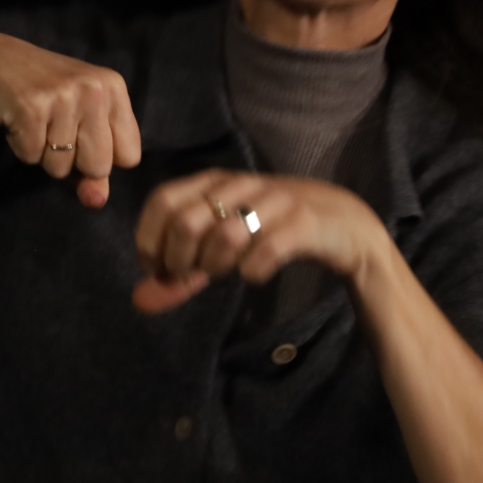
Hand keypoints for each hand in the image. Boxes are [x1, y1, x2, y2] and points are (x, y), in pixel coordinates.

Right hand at [0, 24, 140, 206]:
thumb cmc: (35, 91)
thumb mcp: (76, 121)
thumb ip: (93, 165)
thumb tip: (97, 202)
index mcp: (114, 88)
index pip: (129, 156)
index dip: (101, 158)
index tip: (81, 135)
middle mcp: (94, 89)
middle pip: (98, 167)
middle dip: (71, 161)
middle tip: (52, 127)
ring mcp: (63, 97)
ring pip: (61, 167)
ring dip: (41, 152)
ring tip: (33, 118)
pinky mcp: (31, 107)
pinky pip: (31, 156)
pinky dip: (19, 146)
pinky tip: (15, 118)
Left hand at [132, 167, 382, 312]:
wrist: (343, 224)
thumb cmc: (272, 231)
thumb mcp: (221, 248)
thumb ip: (181, 273)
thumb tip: (139, 300)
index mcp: (215, 182)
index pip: (162, 201)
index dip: (150, 241)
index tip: (160, 269)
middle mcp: (241, 184)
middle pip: (187, 222)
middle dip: (181, 261)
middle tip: (195, 275)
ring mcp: (274, 200)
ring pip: (225, 235)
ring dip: (217, 266)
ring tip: (226, 273)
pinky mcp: (304, 222)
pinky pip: (266, 250)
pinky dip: (253, 271)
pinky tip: (256, 274)